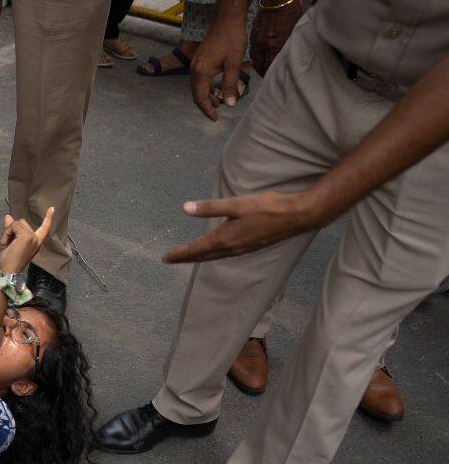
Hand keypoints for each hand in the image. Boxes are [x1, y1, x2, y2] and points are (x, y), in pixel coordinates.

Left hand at [0, 208, 52, 273]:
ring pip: (16, 223)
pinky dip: (5, 234)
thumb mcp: (9, 243)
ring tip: (5, 245)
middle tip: (6, 244)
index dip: (48, 218)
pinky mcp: (26, 236)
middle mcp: (36, 239)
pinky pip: (12, 226)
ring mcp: (32, 237)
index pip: (44, 228)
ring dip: (7, 232)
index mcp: (36, 242)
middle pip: (22, 222)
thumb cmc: (9, 261)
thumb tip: (8, 216)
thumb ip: (11, 229)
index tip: (52, 209)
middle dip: (11, 230)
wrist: (8, 271)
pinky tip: (4, 244)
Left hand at [162, 189, 330, 263]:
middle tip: (170, 260)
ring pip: (215, 256)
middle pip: (203, 256)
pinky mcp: (252, 246)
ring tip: (187, 256)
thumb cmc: (268, 207)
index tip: (165, 258)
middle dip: (185, 258)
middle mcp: (233, 248)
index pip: (195, 249)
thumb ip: (210, 207)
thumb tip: (185, 208)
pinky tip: (215, 250)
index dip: (179, 254)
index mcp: (226, 238)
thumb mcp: (236, 204)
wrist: (299, 216)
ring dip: (199, 257)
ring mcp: (243, 249)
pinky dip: (214, 254)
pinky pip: (226, 254)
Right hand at [190, 11, 250, 120]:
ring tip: (222, 99)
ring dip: (208, 94)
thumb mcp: (233, 64)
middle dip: (207, 103)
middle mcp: (194, 68)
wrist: (227, 17)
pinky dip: (208, 85)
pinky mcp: (201, 58)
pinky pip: (201, 77)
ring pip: (198, 85)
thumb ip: (230, 85)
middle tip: (219, 111)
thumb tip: (229, 104)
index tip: (216, 119)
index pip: (200, 97)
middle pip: (197, 93)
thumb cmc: (232, 38)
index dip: (207, 110)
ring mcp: (196, 62)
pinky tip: (219, 86)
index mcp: (201, 72)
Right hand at [248, 0, 301, 76]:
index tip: (276, 80)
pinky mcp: (253, 36)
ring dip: (259, 66)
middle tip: (269, 77)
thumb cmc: (291, 14)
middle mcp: (264, 46)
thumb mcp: (296, 32)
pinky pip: (253, 51)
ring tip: (264, 70)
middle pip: (261, 66)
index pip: (270, 67)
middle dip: (264, 72)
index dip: (272, 74)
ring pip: (256, 59)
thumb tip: (294, 57)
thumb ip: (293, 46)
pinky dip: (256, 57)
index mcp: (275, 46)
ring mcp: (257, 41)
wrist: (278, 0)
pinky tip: (259, 58)